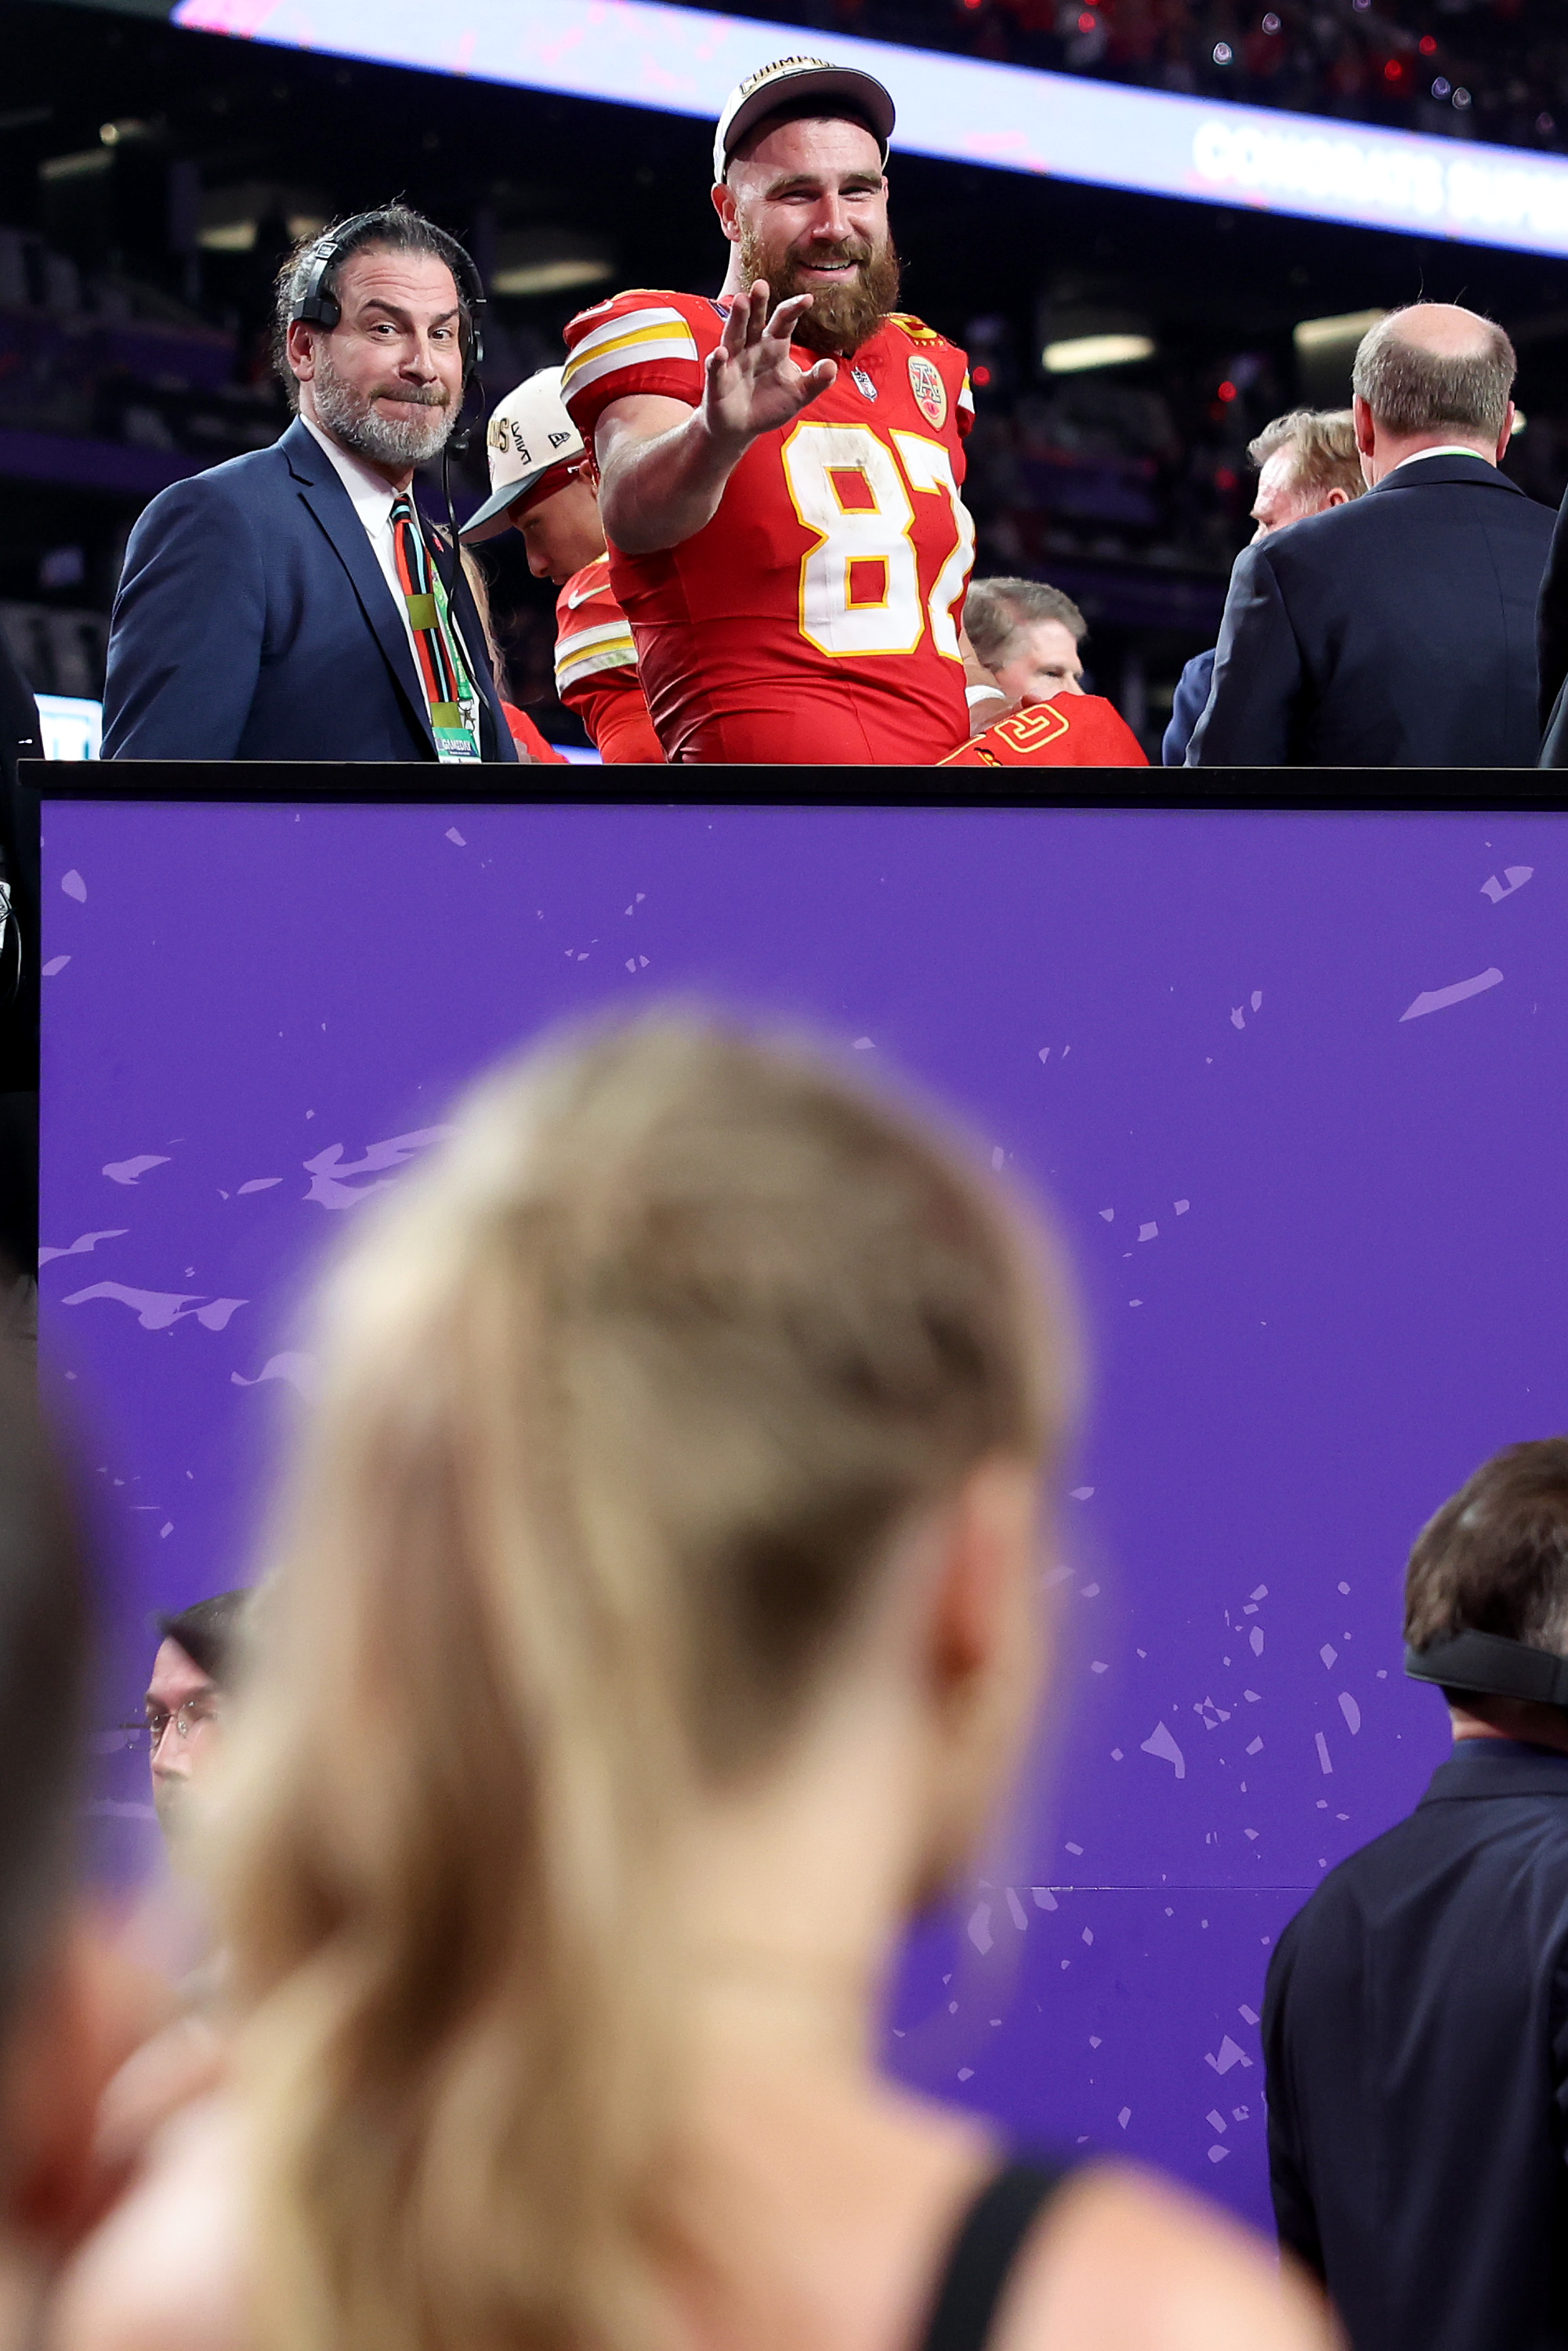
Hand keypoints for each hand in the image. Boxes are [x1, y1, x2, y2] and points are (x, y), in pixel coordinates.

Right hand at [701, 281, 836, 449]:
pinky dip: (718, 361)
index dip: (794, 309)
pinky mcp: (718, 380)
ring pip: (735, 335)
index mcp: (774, 345)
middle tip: (761, 285)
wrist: (742, 428)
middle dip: (758, 303)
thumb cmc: (769, 404)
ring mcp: (733, 361)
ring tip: (742, 301)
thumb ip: (815, 381)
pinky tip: (721, 354)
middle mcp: (752, 346)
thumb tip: (832, 366)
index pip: (784, 321)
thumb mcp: (799, 394)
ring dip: (737, 319)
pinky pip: (717, 368)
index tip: (808, 299)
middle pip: (755, 321)